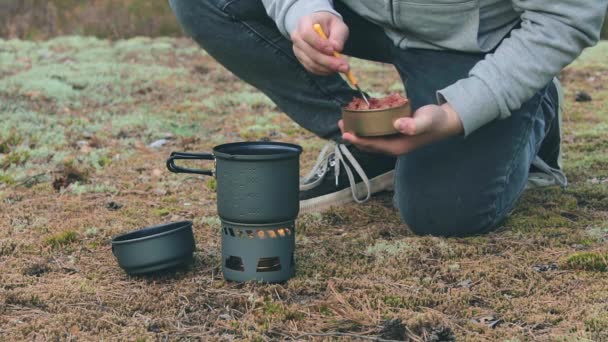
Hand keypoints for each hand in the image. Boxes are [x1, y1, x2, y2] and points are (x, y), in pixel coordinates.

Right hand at [291, 12, 349, 74]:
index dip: (319, 44)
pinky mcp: (302, 60)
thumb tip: (337, 48)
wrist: (321, 28)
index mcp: (304, 23)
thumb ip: (338, 36)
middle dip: (327, 61)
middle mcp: (297, 37)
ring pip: (311, 63)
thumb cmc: (329, 25)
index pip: (306, 34)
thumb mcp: (338, 25)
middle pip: (309, 52)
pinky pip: (312, 68)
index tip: (333, 50)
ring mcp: (298, 50)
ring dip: (328, 68)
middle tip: (344, 66)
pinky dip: (324, 71)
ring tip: (343, 68)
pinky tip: (335, 69)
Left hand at [340, 103, 463, 155]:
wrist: (445, 121)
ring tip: (345, 120)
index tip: (345, 133)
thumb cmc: (436, 121)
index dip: (357, 140)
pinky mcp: (394, 134)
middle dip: (353, 136)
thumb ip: (414, 124)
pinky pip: (376, 133)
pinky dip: (366, 127)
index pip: (372, 145)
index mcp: (397, 147)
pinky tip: (360, 117)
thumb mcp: (426, 120)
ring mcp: (393, 141)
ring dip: (357, 131)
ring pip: (370, 139)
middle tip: (340, 123)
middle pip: (368, 144)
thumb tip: (399, 125)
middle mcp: (393, 147)